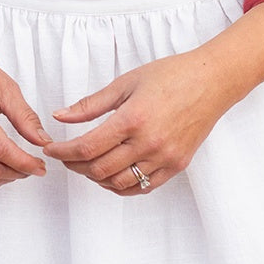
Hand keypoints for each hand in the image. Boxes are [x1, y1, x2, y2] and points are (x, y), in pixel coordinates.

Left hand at [42, 51, 223, 193]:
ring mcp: (164, 157)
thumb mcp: (125, 83)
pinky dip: (121, 186)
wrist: (212, 81)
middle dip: (75, 166)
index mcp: (132, 119)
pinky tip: (111, 175)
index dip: (62, 152)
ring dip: (96, 178)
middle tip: (65, 157)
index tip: (51, 149)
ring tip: (87, 165)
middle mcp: (148, 143)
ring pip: (118, 183)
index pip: (86, 147)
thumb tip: (60, 116)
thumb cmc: (171, 75)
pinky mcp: (176, 165)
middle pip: (99, 169)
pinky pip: (142, 187)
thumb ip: (90, 104)